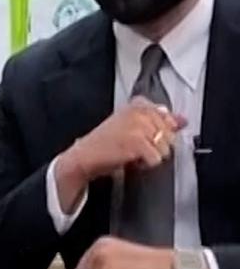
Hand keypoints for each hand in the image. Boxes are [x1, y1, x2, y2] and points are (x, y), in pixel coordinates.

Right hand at [66, 100, 187, 186]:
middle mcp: (140, 111)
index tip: (144, 139)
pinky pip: (156, 158)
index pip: (168, 118)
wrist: (84, 157)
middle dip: (156, 146)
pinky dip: (145, 164)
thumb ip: (160, 121)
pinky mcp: (137, 142)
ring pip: (165, 148)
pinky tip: (131, 160)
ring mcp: (139, 125)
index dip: (159, 134)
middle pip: (169, 134)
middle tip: (135, 148)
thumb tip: (182, 120)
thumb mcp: (134, 127)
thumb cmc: (105, 144)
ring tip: (133, 154)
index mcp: (139, 103)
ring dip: (151, 156)